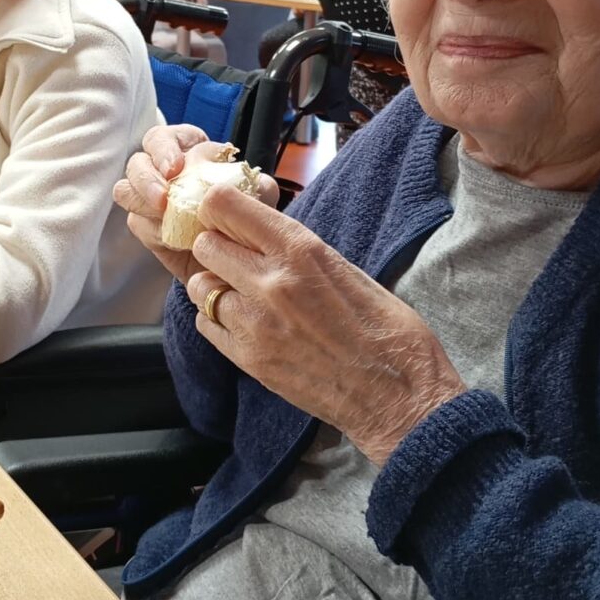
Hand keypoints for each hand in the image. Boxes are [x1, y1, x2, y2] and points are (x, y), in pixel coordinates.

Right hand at [112, 124, 278, 284]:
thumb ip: (259, 185)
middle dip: (147, 178)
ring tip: (164, 217)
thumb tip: (259, 184)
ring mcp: (147, 197)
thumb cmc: (241, 208)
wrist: (232, 248)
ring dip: (141, 202)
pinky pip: (136, 222)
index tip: (174, 168)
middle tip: (163, 199)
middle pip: (137, 162)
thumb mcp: (257, 193)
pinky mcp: (144, 224)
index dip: (164, 149)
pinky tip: (169, 237)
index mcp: (184, 150)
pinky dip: (151, 229)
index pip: (163, 138)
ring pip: (126, 190)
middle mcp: (160, 169)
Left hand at [185, 186, 465, 465]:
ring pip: (201, 286)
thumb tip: (260, 234)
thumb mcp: (344, 267)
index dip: (219, 208)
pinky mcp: (248, 359)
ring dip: (215, 285)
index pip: (225, 205)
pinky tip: (243, 322)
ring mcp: (254, 323)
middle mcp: (270, 281)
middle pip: (205, 244)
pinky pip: (207, 324)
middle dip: (216, 246)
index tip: (225, 216)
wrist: (399, 394)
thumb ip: (296, 250)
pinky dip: (218, 319)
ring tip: (240, 294)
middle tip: (234, 257)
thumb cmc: (386, 328)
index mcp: (300, 249)